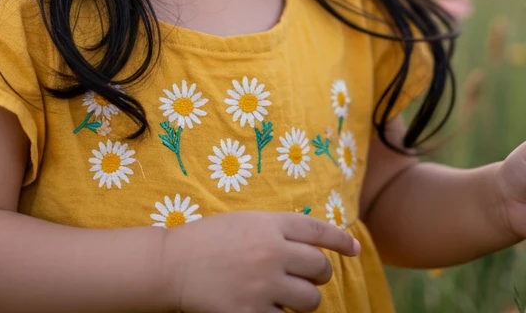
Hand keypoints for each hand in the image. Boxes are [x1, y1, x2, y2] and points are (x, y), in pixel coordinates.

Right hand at [160, 210, 360, 312]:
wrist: (173, 264)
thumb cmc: (208, 240)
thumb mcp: (246, 221)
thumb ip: (279, 230)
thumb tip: (315, 245)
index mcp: (270, 226)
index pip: (319, 231)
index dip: (340, 241)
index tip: (353, 249)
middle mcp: (272, 253)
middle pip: (320, 269)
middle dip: (318, 276)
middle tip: (304, 278)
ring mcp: (263, 285)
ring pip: (310, 300)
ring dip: (303, 300)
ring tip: (284, 295)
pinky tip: (264, 307)